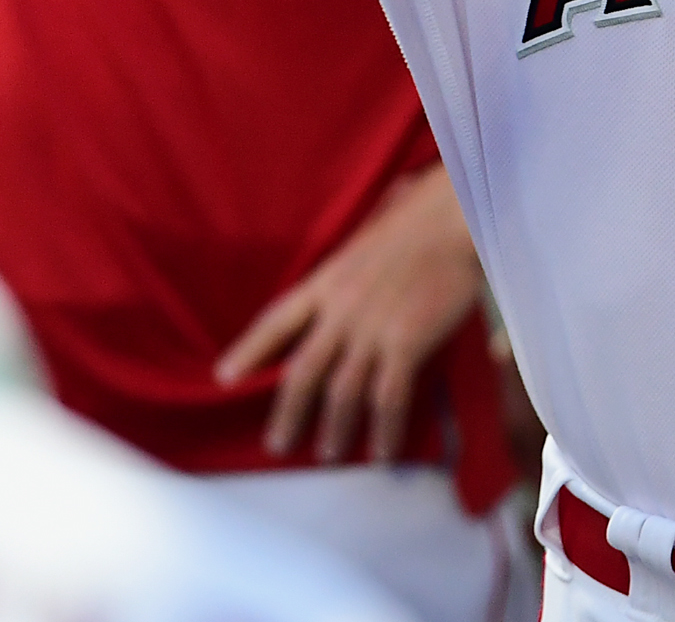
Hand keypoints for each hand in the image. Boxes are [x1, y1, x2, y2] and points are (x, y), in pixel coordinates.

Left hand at [215, 165, 485, 464]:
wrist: (450, 220)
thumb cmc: (414, 224)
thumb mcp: (361, 248)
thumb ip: (343, 279)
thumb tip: (335, 304)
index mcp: (326, 281)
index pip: (276, 320)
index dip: (248, 350)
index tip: (224, 377)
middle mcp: (340, 308)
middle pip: (303, 371)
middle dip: (288, 412)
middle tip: (277, 444)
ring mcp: (371, 328)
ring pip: (342, 392)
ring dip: (335, 429)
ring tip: (329, 454)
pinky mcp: (405, 341)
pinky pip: (388, 398)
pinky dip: (385, 429)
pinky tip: (384, 451)